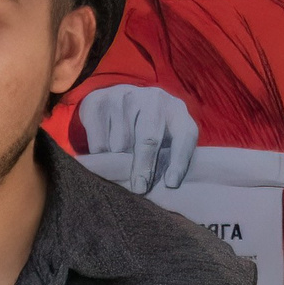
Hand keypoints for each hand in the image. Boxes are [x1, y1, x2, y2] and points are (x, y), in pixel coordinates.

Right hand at [76, 84, 198, 193]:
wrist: (121, 100)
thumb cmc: (152, 129)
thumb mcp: (168, 139)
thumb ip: (170, 159)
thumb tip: (164, 188)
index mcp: (177, 110)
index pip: (185, 135)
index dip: (179, 161)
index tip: (171, 184)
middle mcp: (154, 99)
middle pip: (148, 138)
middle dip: (143, 167)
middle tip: (139, 188)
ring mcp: (125, 96)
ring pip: (119, 143)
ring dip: (118, 159)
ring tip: (121, 157)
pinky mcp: (99, 101)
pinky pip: (98, 141)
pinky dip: (100, 153)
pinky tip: (106, 147)